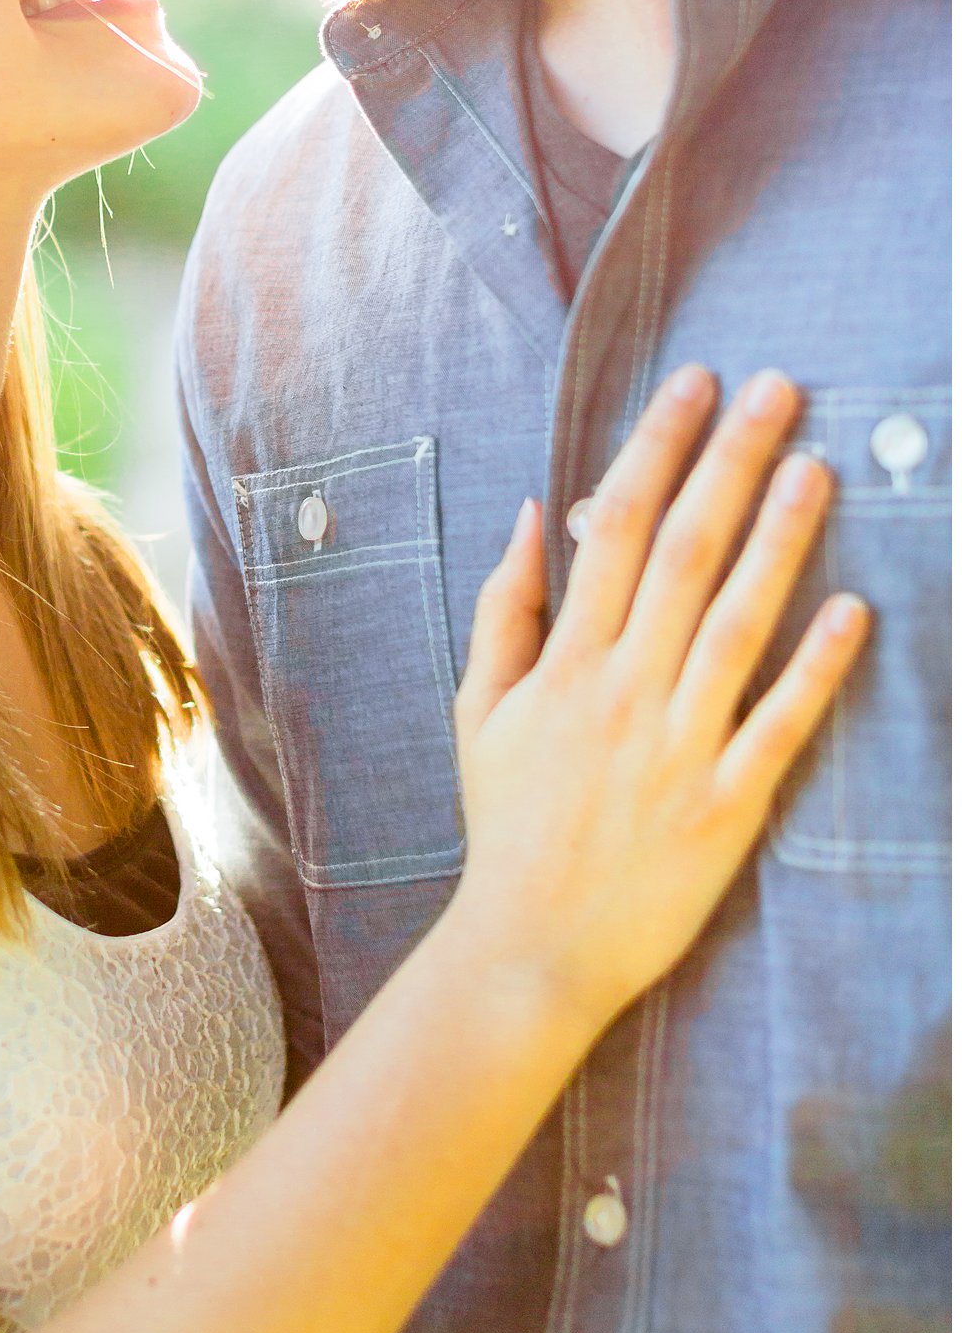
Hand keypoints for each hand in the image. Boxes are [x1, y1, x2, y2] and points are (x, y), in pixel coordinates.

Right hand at [447, 366, 867, 1040]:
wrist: (531, 948)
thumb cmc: (507, 823)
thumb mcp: (480, 709)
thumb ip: (508, 609)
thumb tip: (537, 512)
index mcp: (566, 661)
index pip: (618, 528)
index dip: (657, 449)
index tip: (692, 384)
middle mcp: (623, 690)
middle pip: (686, 554)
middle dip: (730, 464)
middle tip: (776, 390)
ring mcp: (677, 746)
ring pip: (736, 623)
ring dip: (780, 541)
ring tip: (818, 468)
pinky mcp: (725, 806)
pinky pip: (778, 725)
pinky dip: (815, 668)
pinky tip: (853, 611)